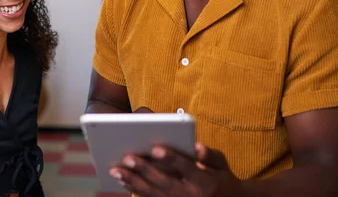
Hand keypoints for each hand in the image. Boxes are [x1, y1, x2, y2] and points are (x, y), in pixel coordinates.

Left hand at [109, 143, 240, 196]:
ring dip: (133, 182)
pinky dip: (136, 190)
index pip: (186, 168)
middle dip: (144, 170)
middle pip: (164, 182)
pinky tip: (122, 180)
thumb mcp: (222, 164)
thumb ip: (210, 155)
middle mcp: (190, 196)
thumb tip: (197, 146)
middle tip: (127, 157)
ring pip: (153, 194)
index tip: (155, 148)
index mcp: (204, 182)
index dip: (171, 158)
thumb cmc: (221, 177)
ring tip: (116, 170)